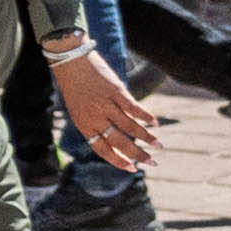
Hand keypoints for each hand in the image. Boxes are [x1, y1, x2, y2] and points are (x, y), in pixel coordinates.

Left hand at [48, 41, 158, 171]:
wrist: (71, 61)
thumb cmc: (75, 86)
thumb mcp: (80, 110)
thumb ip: (95, 124)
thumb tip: (116, 137)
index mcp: (84, 126)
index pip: (102, 149)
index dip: (118, 160)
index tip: (132, 168)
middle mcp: (95, 119)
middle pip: (120, 142)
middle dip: (138, 155)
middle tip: (152, 162)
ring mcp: (106, 105)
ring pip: (130, 127)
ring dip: (147, 138)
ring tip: (159, 145)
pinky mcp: (116, 92)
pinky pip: (133, 108)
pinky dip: (145, 116)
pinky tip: (155, 123)